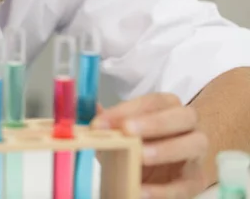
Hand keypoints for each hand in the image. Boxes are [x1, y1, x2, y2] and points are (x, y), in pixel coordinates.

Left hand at [91, 93, 208, 198]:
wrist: (162, 173)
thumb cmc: (139, 144)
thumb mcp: (120, 134)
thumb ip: (109, 124)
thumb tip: (95, 115)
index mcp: (168, 107)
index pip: (153, 101)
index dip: (126, 109)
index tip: (101, 122)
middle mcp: (188, 125)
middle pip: (183, 116)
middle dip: (154, 122)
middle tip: (126, 130)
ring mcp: (196, 152)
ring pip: (195, 144)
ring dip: (165, 150)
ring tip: (139, 156)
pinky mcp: (196, 181)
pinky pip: (185, 185)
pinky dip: (162, 190)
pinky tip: (140, 190)